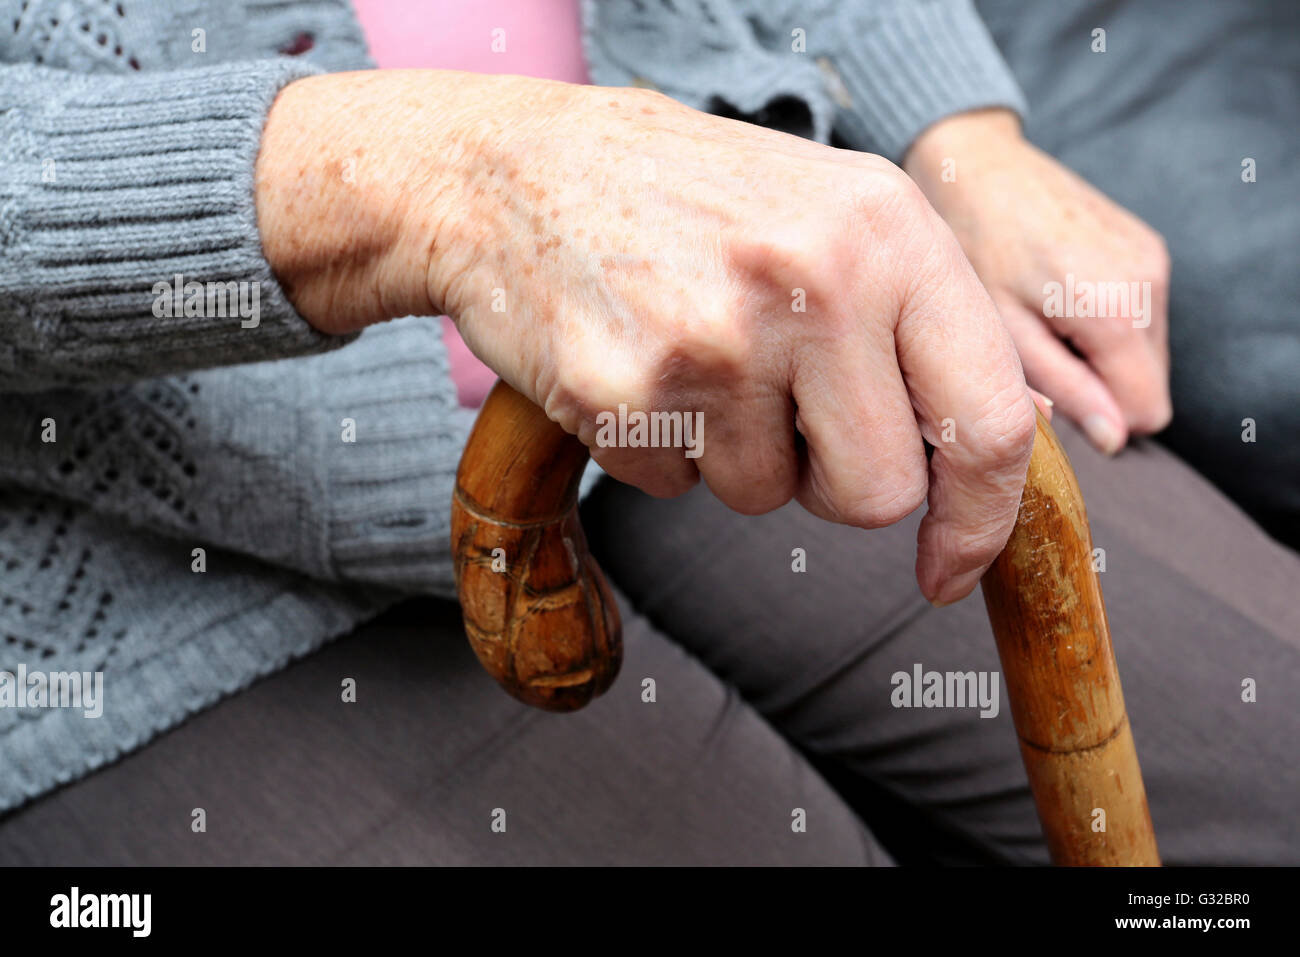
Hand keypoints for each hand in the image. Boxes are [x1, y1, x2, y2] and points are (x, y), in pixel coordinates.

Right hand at [255, 71, 1037, 604]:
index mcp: (889, 231)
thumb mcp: (832, 214)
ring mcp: (713, 340)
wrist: (518, 173)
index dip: (982, 518)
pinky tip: (638, 366)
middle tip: (781, 409)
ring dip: (736, 455)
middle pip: (877, 494)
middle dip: (831, 480)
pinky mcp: (625, 394)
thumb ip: (919, 318)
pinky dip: (662, 452)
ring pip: (768, 498)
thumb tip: (999, 444)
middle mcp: (813, 282)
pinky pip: (679, 489)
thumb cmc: (691, 204)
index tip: (951, 567)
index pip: (991, 419)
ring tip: (694, 355)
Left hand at [904, 109, 1171, 453]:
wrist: (978, 165)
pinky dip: (1101, 324)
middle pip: (1148, 386)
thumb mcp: (1003, 332)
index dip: (1096, 421)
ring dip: (1097, 356)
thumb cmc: (975, 247)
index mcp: (1115, 310)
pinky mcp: (1146, 245)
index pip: (1144, 413)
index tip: (1046, 398)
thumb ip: (1062, 388)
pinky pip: (1139, 317)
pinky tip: (1054, 297)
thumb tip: (1113, 440)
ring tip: (1040, 321)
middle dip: (1096, 389)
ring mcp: (1153, 259)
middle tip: (1034, 355)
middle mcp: (1149, 283)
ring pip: (1143, 354)